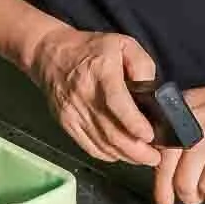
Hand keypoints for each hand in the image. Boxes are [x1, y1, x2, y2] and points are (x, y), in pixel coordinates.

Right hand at [27, 28, 161, 168]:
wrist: (49, 54)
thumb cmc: (91, 49)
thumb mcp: (124, 44)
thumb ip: (142, 66)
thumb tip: (153, 92)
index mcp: (100, 71)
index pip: (117, 103)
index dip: (134, 123)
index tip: (150, 136)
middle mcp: (84, 95)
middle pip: (111, 132)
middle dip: (137, 150)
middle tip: (155, 157)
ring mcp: (73, 112)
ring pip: (102, 144)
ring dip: (125, 156)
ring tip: (144, 158)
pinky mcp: (66, 123)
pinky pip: (89, 146)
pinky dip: (108, 155)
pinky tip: (122, 154)